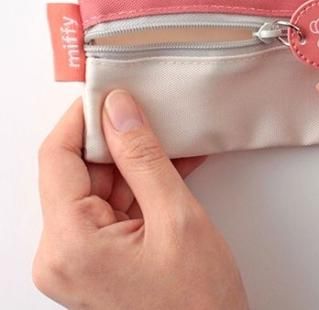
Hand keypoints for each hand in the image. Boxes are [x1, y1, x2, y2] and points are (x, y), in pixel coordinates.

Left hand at [33, 91, 247, 308]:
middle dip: (118, 140)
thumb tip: (119, 109)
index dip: (82, 118)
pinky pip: (114, 206)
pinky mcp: (98, 259)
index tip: (109, 91)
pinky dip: (142, 184)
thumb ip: (143, 157)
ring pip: (100, 186)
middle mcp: (62, 253)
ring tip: (173, 140)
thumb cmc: (198, 302)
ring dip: (137, 162)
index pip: (57, 158)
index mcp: (69, 244)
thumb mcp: (176, 216)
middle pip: (79, 172)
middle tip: (152, 112)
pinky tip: (172, 166)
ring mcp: (79, 258)